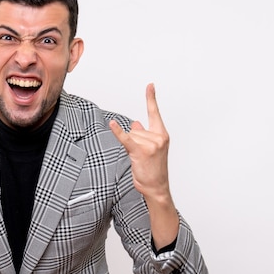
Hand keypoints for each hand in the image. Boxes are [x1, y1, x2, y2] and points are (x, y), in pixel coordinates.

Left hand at [109, 83, 169, 199]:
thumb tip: (135, 123)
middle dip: (135, 142)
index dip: (151, 98)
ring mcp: (150, 144)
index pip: (155, 113)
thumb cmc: (153, 169)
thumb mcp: (151, 149)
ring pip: (130, 136)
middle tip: (143, 157)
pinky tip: (112, 124)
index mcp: (162, 135)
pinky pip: (126, 138)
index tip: (150, 85)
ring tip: (140, 160)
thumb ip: (143, 134)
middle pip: (135, 129)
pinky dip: (117, 131)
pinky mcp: (140, 151)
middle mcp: (158, 137)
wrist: (156, 187)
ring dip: (131, 148)